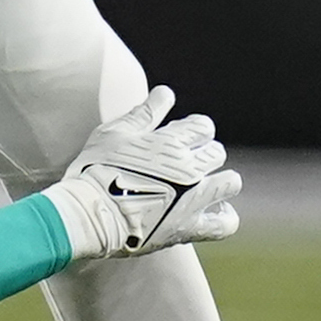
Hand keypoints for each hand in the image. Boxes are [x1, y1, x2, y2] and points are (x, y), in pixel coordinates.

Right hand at [45, 86, 239, 261]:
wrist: (90, 215)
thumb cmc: (96, 169)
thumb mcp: (114, 134)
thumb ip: (145, 113)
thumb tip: (166, 93)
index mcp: (170, 142)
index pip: (202, 127)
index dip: (194, 129)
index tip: (183, 136)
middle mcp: (188, 169)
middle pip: (216, 153)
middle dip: (204, 154)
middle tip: (186, 162)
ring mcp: (193, 199)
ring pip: (230, 183)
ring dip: (221, 181)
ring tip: (204, 186)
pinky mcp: (190, 227)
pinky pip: (225, 223)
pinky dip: (224, 216)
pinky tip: (212, 211)